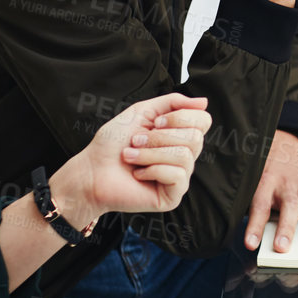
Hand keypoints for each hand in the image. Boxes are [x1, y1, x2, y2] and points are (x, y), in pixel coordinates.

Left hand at [50, 94, 210, 228]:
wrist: (92, 171)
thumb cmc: (113, 143)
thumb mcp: (143, 111)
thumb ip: (173, 102)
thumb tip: (204, 102)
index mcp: (179, 136)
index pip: (203, 121)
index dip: (182, 117)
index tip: (156, 122)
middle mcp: (184, 156)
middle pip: (195, 137)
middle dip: (160, 137)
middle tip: (136, 141)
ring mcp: (180, 176)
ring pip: (184, 156)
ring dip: (151, 153)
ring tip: (131, 156)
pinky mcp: (173, 195)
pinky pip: (177, 175)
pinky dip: (152, 170)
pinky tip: (138, 174)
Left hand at [244, 131, 297, 253]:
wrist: (282, 161)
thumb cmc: (268, 185)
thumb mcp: (257, 193)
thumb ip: (259, 213)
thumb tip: (260, 243)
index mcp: (267, 185)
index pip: (260, 206)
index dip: (255, 226)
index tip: (250, 244)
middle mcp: (288, 184)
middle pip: (289, 205)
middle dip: (286, 228)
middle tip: (282, 247)